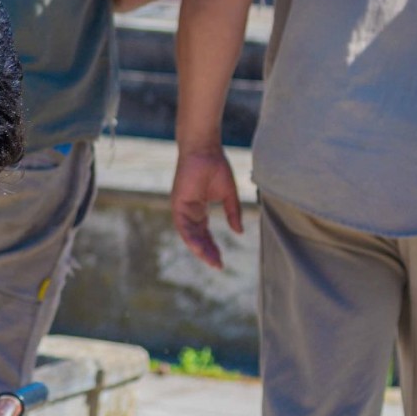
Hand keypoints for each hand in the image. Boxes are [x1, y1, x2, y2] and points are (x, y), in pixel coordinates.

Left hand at [171, 147, 242, 269]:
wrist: (205, 149)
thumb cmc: (216, 167)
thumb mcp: (228, 195)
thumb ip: (233, 213)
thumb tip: (239, 232)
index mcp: (198, 211)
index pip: (204, 234)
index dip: (212, 248)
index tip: (221, 262)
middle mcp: (188, 212)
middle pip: (196, 238)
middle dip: (207, 253)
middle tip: (218, 266)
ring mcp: (181, 208)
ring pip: (188, 235)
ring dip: (199, 249)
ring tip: (211, 261)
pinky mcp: (177, 203)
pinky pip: (183, 225)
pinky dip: (190, 237)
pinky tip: (198, 248)